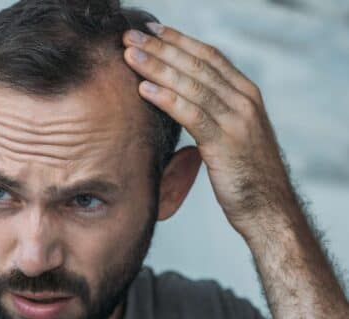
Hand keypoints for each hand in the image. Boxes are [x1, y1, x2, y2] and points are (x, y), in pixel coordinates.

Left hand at [122, 23, 300, 236]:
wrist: (269, 209)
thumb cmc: (245, 173)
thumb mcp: (233, 133)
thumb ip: (214, 111)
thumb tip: (182, 97)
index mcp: (246, 94)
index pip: (209, 56)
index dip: (179, 40)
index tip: (151, 30)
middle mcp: (244, 100)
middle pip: (197, 65)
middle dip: (161, 48)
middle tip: (130, 36)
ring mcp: (237, 120)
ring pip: (191, 85)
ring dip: (157, 67)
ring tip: (129, 56)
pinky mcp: (226, 143)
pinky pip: (191, 114)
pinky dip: (166, 99)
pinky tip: (143, 89)